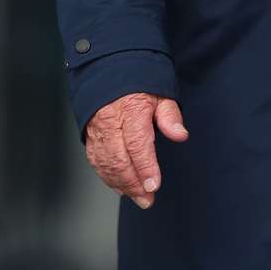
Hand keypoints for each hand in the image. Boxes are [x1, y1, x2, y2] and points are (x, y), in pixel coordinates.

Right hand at [84, 92, 188, 206]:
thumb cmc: (137, 82)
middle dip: (134, 184)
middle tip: (147, 199)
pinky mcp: (90, 135)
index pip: (137, 144)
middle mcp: (110, 121)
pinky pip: (96, 160)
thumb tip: (180, 134)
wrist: (109, 70)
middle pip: (119, 159)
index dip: (145, 167)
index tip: (153, 185)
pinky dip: (107, 176)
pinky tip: (119, 186)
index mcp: (130, 110)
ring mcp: (98, 129)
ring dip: (121, 184)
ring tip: (137, 197)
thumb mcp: (160, 93)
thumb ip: (170, 116)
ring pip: (106, 163)